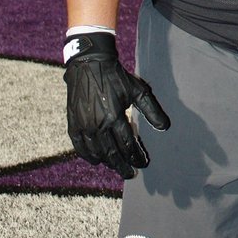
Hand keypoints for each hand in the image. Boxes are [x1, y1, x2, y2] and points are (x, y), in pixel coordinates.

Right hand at [63, 31, 169, 177]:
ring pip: (96, 153)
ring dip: (107, 163)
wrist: (89, 64)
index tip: (143, 163)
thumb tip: (164, 127)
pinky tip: (96, 160)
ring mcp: (83, 125)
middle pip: (112, 154)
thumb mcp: (138, 91)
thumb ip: (151, 111)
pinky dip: (87, 156)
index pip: (128, 145)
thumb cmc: (116, 77)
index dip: (136, 157)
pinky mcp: (73, 123)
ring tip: (117, 166)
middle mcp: (98, 124)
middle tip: (131, 173)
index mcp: (115, 117)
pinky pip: (79, 146)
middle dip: (123, 166)